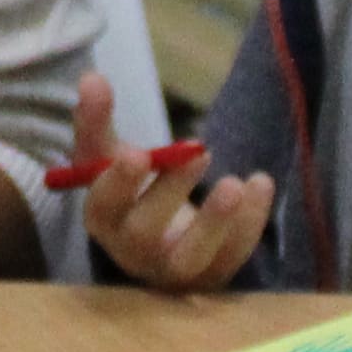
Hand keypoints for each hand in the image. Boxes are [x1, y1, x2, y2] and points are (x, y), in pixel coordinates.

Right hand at [65, 73, 269, 293]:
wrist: (160, 243)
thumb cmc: (130, 193)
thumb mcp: (109, 157)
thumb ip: (96, 121)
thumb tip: (91, 77)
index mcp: (104, 220)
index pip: (103, 207)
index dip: (118, 184)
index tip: (138, 153)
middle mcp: (134, 253)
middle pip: (144, 232)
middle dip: (171, 192)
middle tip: (199, 150)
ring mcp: (176, 269)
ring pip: (191, 256)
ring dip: (214, 222)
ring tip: (234, 183)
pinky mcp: (214, 273)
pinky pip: (234, 253)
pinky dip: (251, 221)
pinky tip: (260, 182)